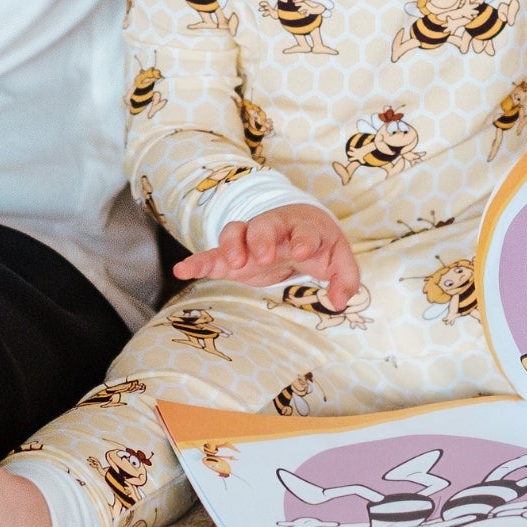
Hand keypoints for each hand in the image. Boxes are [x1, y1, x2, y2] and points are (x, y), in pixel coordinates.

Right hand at [174, 202, 361, 309]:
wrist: (296, 227)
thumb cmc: (319, 244)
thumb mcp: (339, 258)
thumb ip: (345, 278)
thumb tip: (338, 302)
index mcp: (304, 227)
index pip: (305, 230)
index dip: (304, 240)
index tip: (303, 253)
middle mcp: (274, 229)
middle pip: (264, 224)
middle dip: (262, 238)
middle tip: (264, 255)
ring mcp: (250, 240)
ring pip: (235, 232)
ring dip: (231, 246)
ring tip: (232, 265)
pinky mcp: (232, 256)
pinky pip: (211, 255)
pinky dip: (197, 261)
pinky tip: (182, 270)